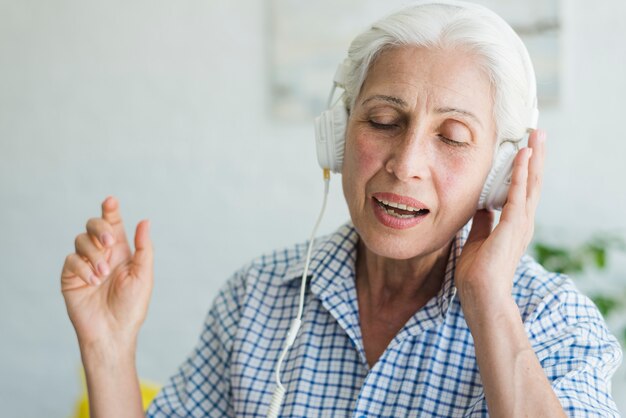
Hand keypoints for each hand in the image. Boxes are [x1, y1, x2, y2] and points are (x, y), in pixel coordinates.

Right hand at [61, 196, 153, 348]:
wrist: (113, 332)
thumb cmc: (132, 306)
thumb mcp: (143, 275)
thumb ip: (144, 248)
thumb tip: (145, 221)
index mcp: (121, 251)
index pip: (113, 224)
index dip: (110, 210)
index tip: (111, 201)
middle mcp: (102, 254)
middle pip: (93, 225)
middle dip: (100, 227)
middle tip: (109, 242)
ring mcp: (84, 264)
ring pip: (80, 240)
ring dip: (93, 254)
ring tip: (104, 275)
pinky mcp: (70, 277)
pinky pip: (71, 260)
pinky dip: (83, 268)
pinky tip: (93, 282)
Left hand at [455, 130, 545, 309]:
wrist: (480, 294)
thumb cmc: (478, 272)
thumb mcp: (479, 238)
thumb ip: (483, 221)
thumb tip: (480, 206)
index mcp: (514, 225)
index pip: (522, 190)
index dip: (525, 168)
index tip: (524, 148)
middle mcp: (522, 222)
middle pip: (532, 182)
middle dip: (535, 156)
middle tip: (538, 133)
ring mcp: (520, 223)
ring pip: (530, 183)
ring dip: (533, 158)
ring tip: (536, 136)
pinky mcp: (513, 226)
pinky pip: (518, 193)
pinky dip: (520, 173)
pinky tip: (522, 156)